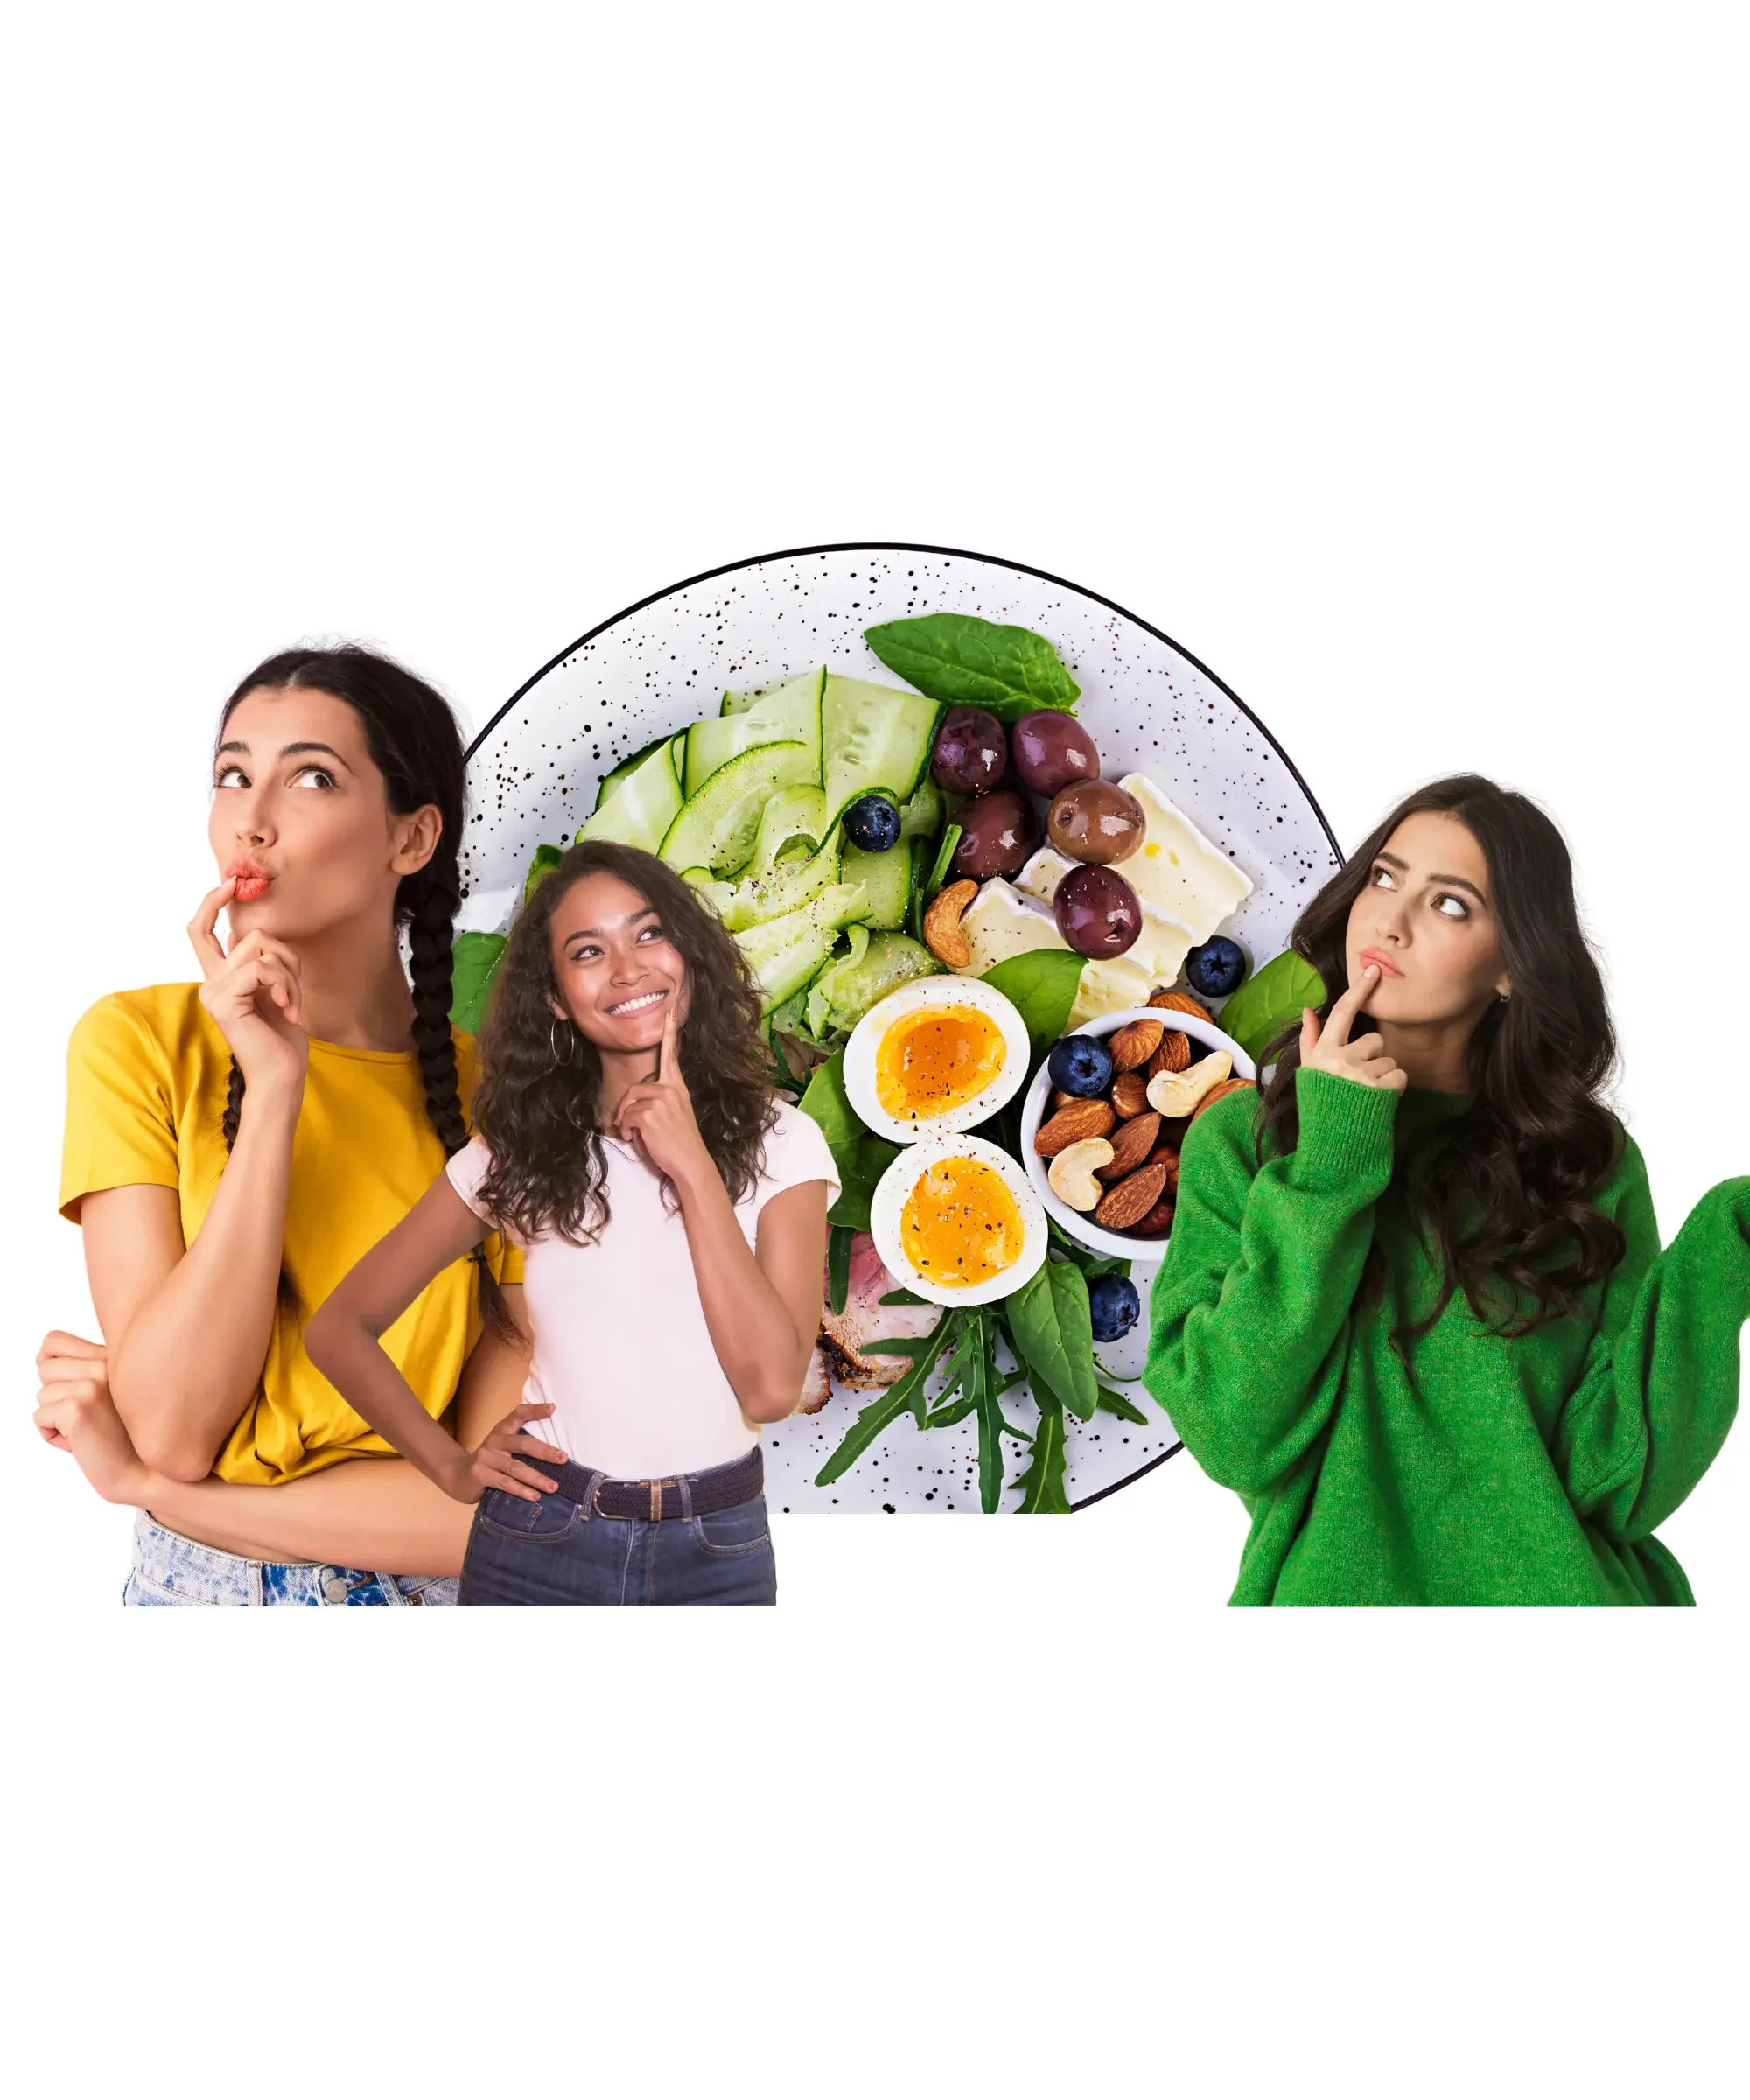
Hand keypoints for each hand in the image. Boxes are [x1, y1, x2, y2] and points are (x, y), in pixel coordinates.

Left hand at [34, 1329, 155, 1505]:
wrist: (146, 1471)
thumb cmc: (128, 1437)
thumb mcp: (114, 1392)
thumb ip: (88, 1368)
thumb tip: (43, 1358)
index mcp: (111, 1357)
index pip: (53, 1341)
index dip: (47, 1362)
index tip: (63, 1386)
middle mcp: (102, 1365)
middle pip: (43, 1369)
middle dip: (55, 1395)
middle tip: (86, 1415)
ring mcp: (89, 1385)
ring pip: (41, 1395)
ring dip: (56, 1419)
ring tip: (87, 1430)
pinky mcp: (76, 1409)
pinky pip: (39, 1418)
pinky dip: (52, 1436)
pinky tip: (81, 1442)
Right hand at [187, 877, 308, 1099]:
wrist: (282, 1074)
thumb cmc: (282, 1037)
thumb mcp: (274, 990)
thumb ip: (257, 963)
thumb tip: (241, 932)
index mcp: (219, 979)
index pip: (200, 931)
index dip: (211, 903)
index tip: (231, 884)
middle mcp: (209, 983)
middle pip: (252, 936)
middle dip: (286, 958)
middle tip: (292, 993)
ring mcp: (213, 992)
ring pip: (261, 949)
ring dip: (289, 976)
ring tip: (290, 1005)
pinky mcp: (224, 1001)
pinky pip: (261, 967)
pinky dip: (284, 985)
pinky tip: (287, 1010)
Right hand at [459, 1401, 567, 1503]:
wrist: (457, 1476)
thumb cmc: (490, 1462)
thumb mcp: (503, 1448)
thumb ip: (521, 1446)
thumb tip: (556, 1455)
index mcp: (502, 1430)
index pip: (519, 1414)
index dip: (535, 1410)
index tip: (553, 1408)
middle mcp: (494, 1440)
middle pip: (523, 1443)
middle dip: (545, 1452)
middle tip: (564, 1459)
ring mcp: (486, 1457)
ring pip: (516, 1467)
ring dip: (537, 1478)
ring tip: (553, 1487)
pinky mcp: (480, 1474)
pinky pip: (505, 1483)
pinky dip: (521, 1490)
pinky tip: (534, 1497)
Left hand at [614, 998, 711, 1183]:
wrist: (691, 1162)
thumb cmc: (680, 1142)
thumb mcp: (674, 1114)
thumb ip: (658, 1101)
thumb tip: (635, 1104)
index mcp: (677, 1086)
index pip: (671, 1054)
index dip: (668, 1032)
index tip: (669, 1010)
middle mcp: (671, 1088)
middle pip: (635, 1088)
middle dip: (626, 1108)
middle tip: (628, 1127)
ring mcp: (661, 1099)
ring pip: (629, 1103)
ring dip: (626, 1122)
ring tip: (635, 1135)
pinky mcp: (649, 1113)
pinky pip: (627, 1117)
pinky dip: (627, 1130)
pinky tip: (636, 1139)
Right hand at [1300, 965, 1407, 1093]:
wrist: (1332, 1142)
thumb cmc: (1321, 1103)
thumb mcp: (1309, 1070)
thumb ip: (1310, 1039)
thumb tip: (1308, 1010)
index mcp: (1324, 1051)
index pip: (1343, 1011)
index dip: (1360, 989)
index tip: (1374, 969)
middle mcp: (1342, 1059)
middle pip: (1375, 1040)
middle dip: (1373, 1057)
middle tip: (1359, 1078)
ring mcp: (1362, 1074)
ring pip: (1389, 1060)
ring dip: (1383, 1075)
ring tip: (1367, 1093)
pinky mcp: (1381, 1089)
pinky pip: (1399, 1076)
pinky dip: (1394, 1088)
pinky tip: (1379, 1100)